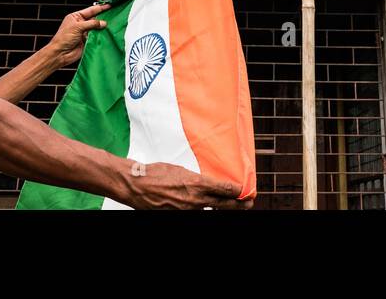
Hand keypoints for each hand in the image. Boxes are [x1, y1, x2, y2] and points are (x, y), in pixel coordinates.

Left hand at [45, 2, 110, 67]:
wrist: (60, 54)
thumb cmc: (63, 38)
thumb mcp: (77, 27)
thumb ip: (92, 24)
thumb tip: (102, 23)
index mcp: (76, 17)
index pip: (90, 10)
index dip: (100, 8)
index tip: (109, 6)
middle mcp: (80, 24)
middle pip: (95, 19)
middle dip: (103, 18)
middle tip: (113, 15)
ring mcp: (84, 33)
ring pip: (97, 28)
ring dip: (102, 28)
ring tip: (111, 25)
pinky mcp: (87, 41)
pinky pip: (96, 37)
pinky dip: (101, 36)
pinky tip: (106, 34)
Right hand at [121, 161, 253, 209]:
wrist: (137, 185)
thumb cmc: (156, 173)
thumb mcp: (180, 170)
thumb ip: (196, 179)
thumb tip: (206, 184)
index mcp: (196, 184)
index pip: (224, 189)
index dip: (238, 191)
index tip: (246, 190)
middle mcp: (195, 199)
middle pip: (223, 204)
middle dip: (238, 204)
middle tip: (249, 203)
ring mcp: (186, 210)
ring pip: (209, 210)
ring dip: (220, 207)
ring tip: (231, 205)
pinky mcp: (177, 216)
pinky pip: (194, 213)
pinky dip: (200, 209)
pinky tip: (205, 206)